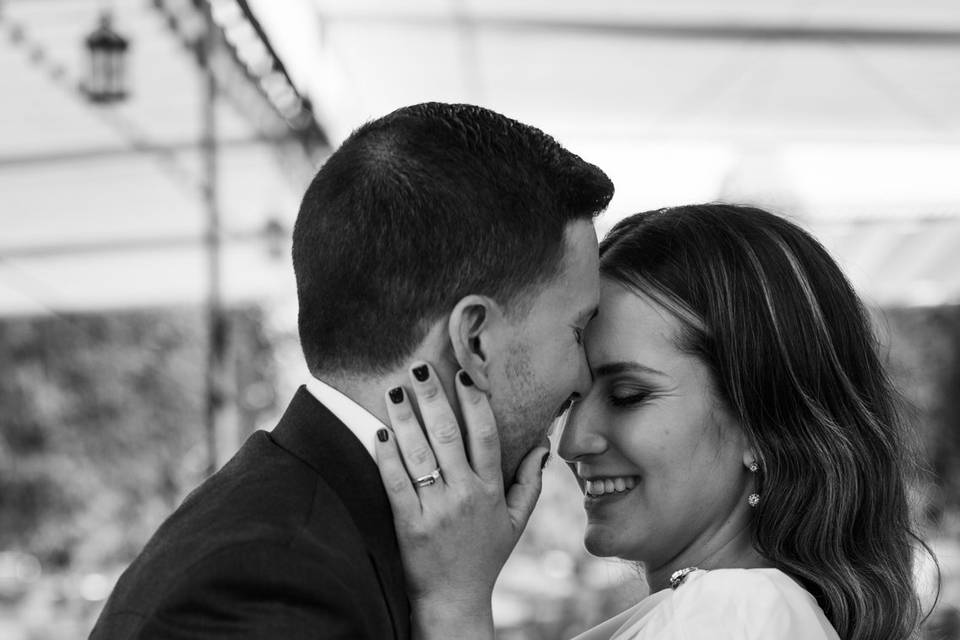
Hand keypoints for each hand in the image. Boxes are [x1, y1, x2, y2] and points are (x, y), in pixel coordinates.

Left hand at [374, 362, 548, 639]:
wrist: (454, 600)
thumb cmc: (485, 557)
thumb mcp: (516, 521)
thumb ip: (530, 482)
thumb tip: (544, 444)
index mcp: (491, 490)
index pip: (486, 435)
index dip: (475, 402)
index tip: (463, 375)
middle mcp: (465, 495)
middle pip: (448, 435)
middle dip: (432, 397)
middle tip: (418, 367)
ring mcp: (436, 510)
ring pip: (419, 453)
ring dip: (405, 418)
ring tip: (393, 390)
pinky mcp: (408, 524)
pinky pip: (396, 483)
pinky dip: (386, 457)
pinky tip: (379, 433)